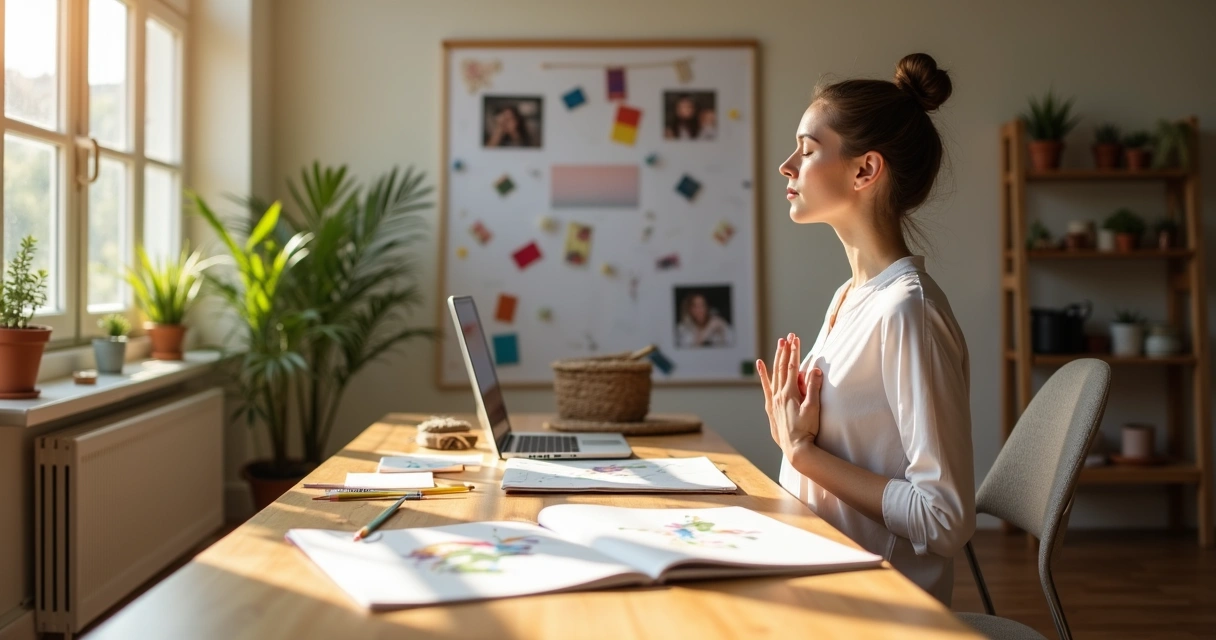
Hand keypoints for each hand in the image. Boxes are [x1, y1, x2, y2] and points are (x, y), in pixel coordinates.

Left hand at [757, 333, 822, 461]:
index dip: (794, 352)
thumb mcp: (813, 408)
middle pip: (783, 368)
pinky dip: (763, 374)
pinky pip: (766, 386)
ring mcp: (774, 400)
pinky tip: (760, 364)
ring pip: (775, 374)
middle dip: (786, 351)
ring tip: (780, 344)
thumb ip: (813, 389)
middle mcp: (779, 394)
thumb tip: (814, 369)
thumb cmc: (807, 430)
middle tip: (789, 336)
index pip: (793, 367)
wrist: (796, 448)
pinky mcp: (771, 407)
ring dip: (778, 358)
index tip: (796, 339)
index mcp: (790, 393)